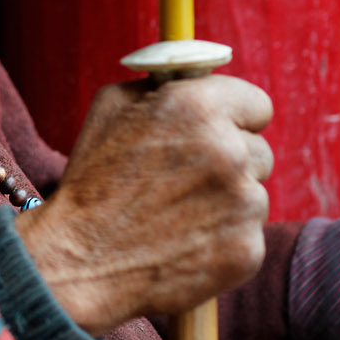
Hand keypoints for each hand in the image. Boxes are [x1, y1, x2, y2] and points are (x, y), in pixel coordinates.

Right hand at [18, 75, 272, 337]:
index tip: (223, 131)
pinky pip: (248, 236)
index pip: (257, 104)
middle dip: (231, 163)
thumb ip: (161, 85)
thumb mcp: (111, 108)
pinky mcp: (247, 250)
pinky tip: (184, 243)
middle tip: (187, 181)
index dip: (236, 118)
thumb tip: (193, 78)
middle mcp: (230, 151)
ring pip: (254, 196)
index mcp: (199, 108)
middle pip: (259, 152)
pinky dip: (223, 241)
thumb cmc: (91, 181)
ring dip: (227, 204)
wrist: (80, 261)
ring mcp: (244, 204)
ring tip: (177, 216)